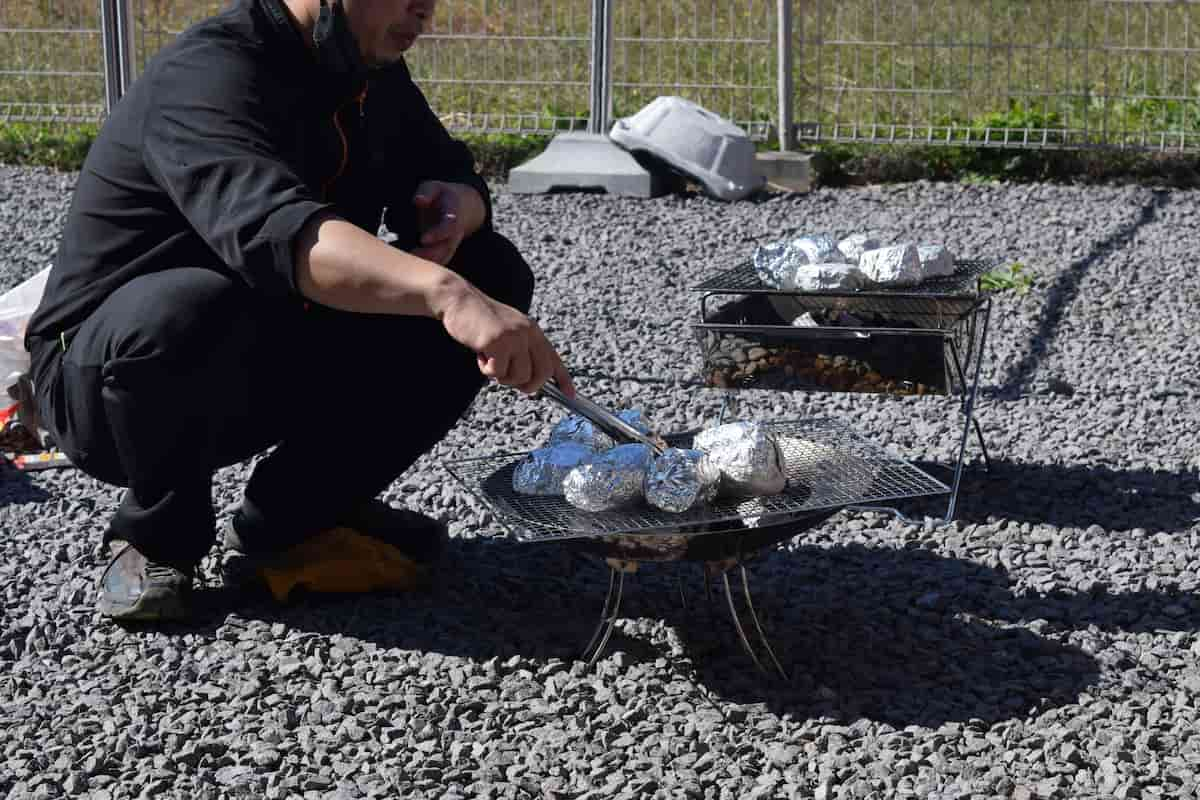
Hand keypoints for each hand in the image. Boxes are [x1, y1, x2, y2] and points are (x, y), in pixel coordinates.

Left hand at [412, 181, 468, 264]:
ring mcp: (452, 244)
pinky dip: (427, 266)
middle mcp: (455, 233)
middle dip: (430, 255)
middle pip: (447, 248)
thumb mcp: (435, 188)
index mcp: (453, 216)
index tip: (423, 239)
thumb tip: (418, 200)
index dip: (437, 234)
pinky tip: (411, 266)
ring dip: (428, 263)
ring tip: (408, 263)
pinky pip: (439, 262)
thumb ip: (427, 192)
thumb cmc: (443, 196)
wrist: (462, 207)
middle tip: (411, 256)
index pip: (449, 227)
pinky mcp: (446, 251)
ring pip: (443, 258)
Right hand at [435, 280, 574, 397]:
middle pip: (542, 373)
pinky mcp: (498, 342)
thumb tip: (528, 381)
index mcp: (533, 331)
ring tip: (489, 360)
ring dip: (502, 377)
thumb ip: (521, 352)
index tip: (570, 394)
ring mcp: (514, 337)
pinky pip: (498, 372)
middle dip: (528, 386)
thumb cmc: (480, 320)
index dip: (564, 379)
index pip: (554, 358)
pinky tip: (480, 354)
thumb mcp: (508, 332)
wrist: (460, 300)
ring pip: (520, 377)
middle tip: (509, 380)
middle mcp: (528, 333)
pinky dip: (486, 370)